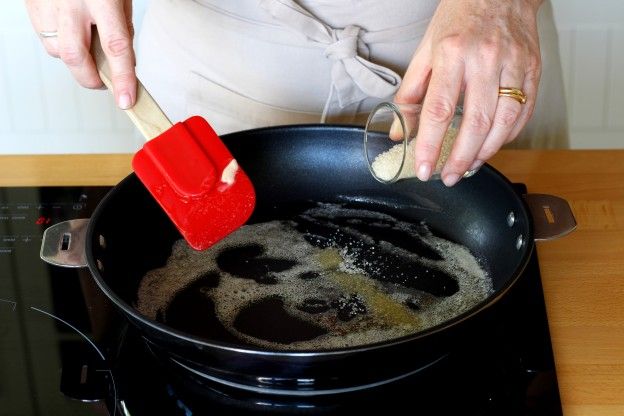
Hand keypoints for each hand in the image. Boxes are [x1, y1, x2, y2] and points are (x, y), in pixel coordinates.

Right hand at [25, 0, 135, 108]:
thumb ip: (121, 27)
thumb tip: (121, 61)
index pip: (116, 47)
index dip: (122, 78)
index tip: (126, 100)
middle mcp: (71, 3)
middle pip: (77, 58)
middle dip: (92, 80)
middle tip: (105, 84)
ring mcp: (47, 5)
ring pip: (58, 51)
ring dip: (76, 60)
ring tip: (87, 44)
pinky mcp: (31, 6)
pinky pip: (45, 39)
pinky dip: (60, 44)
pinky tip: (71, 32)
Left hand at [395, 0, 541, 185]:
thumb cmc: (460, 17)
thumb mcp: (426, 50)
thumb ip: (411, 93)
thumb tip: (400, 131)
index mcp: (452, 53)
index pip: (439, 109)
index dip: (430, 145)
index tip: (423, 167)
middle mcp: (485, 59)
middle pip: (475, 122)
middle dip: (460, 158)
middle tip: (448, 177)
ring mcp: (513, 65)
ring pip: (503, 122)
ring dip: (485, 152)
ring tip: (468, 167)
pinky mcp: (532, 69)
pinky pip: (524, 113)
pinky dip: (508, 136)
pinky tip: (492, 145)